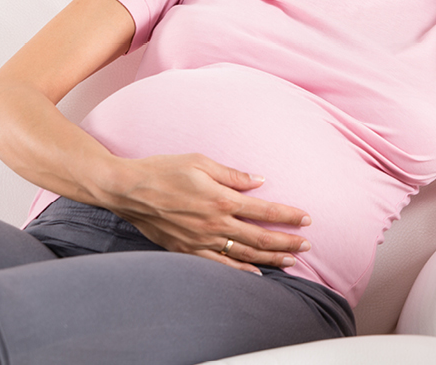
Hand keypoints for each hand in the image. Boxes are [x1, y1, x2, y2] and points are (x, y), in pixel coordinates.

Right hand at [104, 153, 310, 274]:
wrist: (127, 190)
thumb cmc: (164, 170)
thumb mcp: (201, 162)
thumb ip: (233, 175)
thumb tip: (260, 181)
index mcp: (221, 200)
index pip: (264, 211)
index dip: (288, 216)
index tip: (307, 219)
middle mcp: (214, 225)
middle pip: (259, 238)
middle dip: (287, 242)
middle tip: (308, 245)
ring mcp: (200, 241)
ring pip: (243, 254)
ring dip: (270, 258)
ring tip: (292, 260)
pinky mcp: (187, 250)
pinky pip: (219, 265)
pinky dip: (240, 269)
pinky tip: (256, 273)